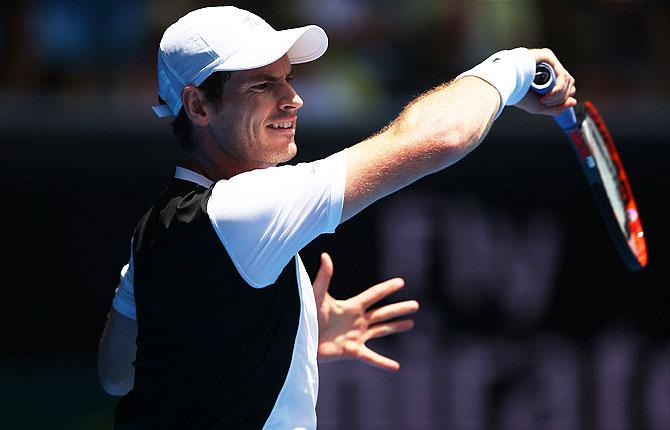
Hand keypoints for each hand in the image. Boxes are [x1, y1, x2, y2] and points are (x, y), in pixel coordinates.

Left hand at [312, 252, 419, 370]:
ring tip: (411, 323)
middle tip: (416, 305)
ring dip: (396, 327)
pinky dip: (384, 363)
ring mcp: (356, 336)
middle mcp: (357, 321)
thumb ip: (323, 277)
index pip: (373, 295)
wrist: (300, 338)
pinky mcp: (352, 351)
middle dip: (399, 309)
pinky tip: (396, 366)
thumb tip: (325, 255)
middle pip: (383, 313)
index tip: (401, 282)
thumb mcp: (316, 295)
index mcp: (351, 306)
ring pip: (381, 331)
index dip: (387, 288)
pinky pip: (371, 357)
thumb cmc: (307, 315)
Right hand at [515, 48, 576, 115]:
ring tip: (544, 99)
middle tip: (545, 102)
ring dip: (559, 95)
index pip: (565, 88)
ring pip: (568, 80)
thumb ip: (557, 108)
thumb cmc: (517, 94)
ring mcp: (549, 62)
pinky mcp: (548, 57)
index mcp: (547, 79)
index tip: (546, 104)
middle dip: (561, 98)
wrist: (504, 84)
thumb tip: (574, 102)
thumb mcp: (539, 107)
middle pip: (570, 84)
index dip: (561, 99)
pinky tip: (547, 95)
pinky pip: (562, 75)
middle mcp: (550, 69)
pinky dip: (558, 89)